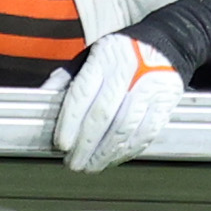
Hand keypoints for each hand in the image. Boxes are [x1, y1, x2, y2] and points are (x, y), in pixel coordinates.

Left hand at [51, 34, 186, 172]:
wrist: (166, 45)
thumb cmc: (121, 54)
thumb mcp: (91, 55)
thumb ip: (67, 77)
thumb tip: (44, 98)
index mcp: (104, 57)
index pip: (82, 93)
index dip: (70, 122)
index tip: (61, 144)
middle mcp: (128, 71)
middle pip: (103, 115)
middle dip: (85, 144)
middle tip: (73, 163)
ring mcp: (150, 87)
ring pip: (125, 128)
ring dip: (105, 153)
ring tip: (91, 166)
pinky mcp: (166, 103)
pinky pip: (145, 134)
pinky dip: (127, 151)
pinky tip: (114, 158)